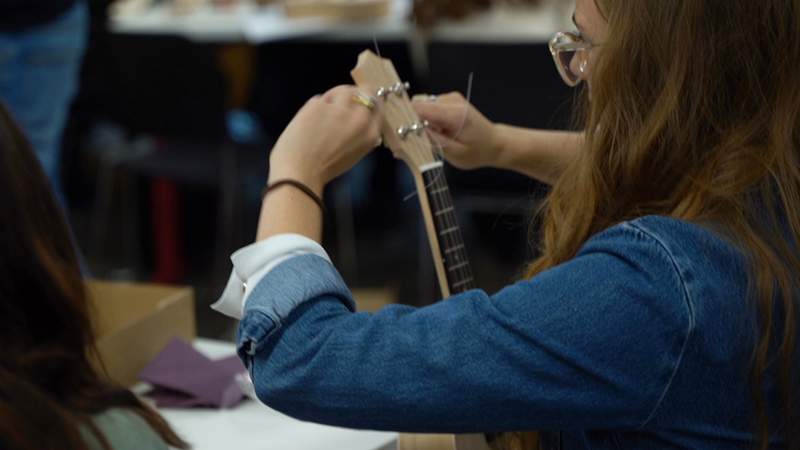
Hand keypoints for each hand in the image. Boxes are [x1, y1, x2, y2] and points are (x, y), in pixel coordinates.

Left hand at [268, 85, 382, 193]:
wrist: (300, 172)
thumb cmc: (325, 170)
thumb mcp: (353, 154)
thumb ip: (359, 134)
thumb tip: (358, 119)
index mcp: (371, 133)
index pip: (377, 105)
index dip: (369, 100)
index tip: (361, 101)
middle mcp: (360, 117)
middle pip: (364, 92)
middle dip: (353, 94)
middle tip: (341, 101)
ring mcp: (340, 108)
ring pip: (342, 90)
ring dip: (334, 97)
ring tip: (323, 111)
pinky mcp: (319, 103)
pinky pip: (320, 99)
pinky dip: (315, 107)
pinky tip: (308, 121)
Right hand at [413, 92, 499, 170]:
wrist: (494, 143)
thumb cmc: (476, 151)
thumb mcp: (455, 153)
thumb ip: (433, 140)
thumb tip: (411, 130)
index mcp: (454, 113)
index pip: (420, 108)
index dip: (405, 119)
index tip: (398, 134)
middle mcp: (451, 100)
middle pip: (417, 104)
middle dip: (409, 121)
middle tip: (409, 140)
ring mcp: (449, 97)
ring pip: (420, 105)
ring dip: (417, 120)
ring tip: (423, 137)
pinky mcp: (447, 100)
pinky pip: (427, 106)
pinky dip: (424, 118)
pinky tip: (431, 131)